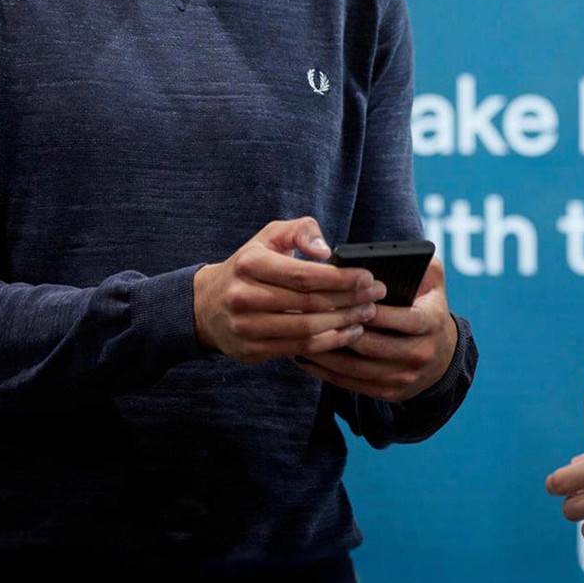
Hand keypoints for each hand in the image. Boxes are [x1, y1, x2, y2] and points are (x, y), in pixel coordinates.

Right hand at [193, 218, 381, 365]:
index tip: (368, 276)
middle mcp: (244, 297)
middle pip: (309, 303)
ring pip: (306, 329)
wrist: (207, 305)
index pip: (304, 275)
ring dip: (344, 323)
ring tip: (367, 313)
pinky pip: (299, 349)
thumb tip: (326, 251)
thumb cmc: (250, 265)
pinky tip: (349, 332)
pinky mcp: (251, 351)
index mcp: (250, 264)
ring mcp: (246, 328)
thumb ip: (301, 231)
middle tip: (376, 295)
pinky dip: (329, 342)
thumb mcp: (270, 236)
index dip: (340, 278)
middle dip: (349, 300)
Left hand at [296, 259, 458, 402]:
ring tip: (301, 335)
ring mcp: (404, 377)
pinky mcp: (389, 392)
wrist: (442, 357)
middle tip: (309, 315)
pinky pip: (351, 384)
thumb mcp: (434, 281)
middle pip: (370, 345)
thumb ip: (421, 261)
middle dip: (339, 329)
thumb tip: (394, 254)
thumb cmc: (428, 308)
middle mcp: (420, 353)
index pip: (398, 317)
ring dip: (326, 353)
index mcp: (431, 322)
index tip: (341, 296)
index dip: (368, 309)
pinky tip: (306, 357)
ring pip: (356, 367)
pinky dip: (326, 371)